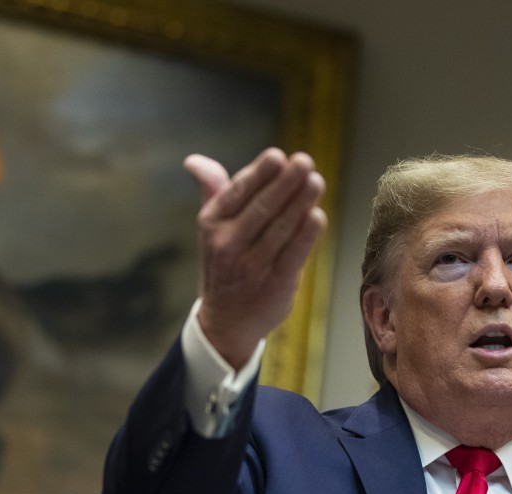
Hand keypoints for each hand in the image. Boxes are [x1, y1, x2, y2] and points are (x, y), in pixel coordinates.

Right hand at [184, 148, 326, 368]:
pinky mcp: (276, 283)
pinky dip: (308, 233)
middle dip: (287, 181)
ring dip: (302, 202)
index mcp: (212, 224)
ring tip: (315, 181)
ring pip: (282, 227)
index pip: (238, 191)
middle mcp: (229, 244)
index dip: (260, 172)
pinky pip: (295, 253)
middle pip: (263, 206)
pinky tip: (317, 215)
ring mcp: (253, 265)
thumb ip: (213, 190)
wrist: (226, 320)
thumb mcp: (212, 227)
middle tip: (305, 162)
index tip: (278, 156)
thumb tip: (194, 161)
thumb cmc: (225, 262)